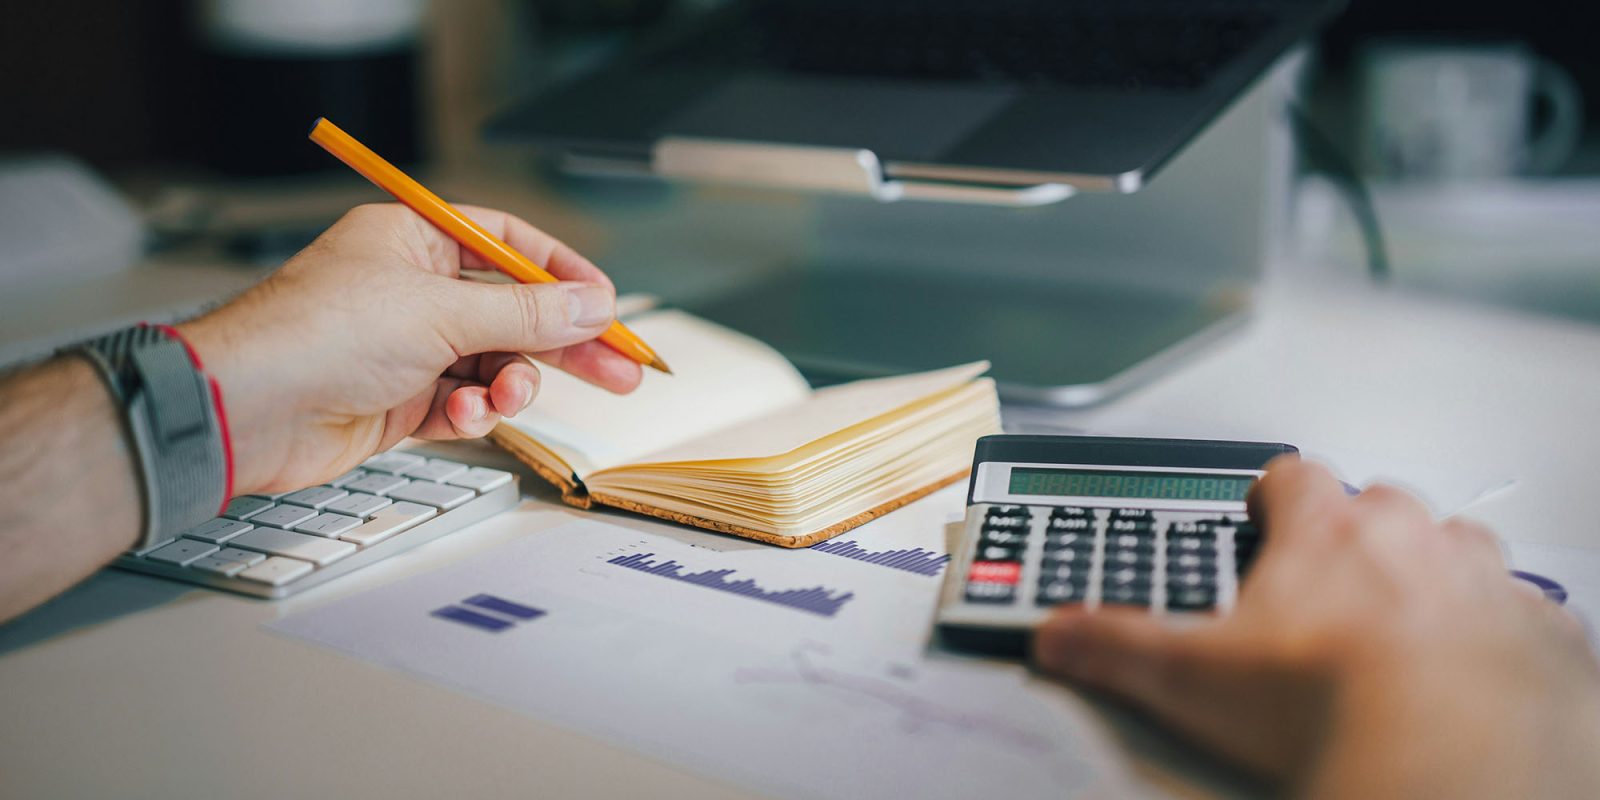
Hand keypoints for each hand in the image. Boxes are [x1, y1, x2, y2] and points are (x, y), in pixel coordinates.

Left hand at [179, 203, 641, 493]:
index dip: (562, 273)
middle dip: (564, 344)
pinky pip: (462, 403)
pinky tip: (463, 418)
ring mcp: (406, 346)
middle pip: (513, 310)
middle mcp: (412, 289)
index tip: (608, 305)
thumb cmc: (317, 335)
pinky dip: (471, 413)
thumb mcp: (440, 312)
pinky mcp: (399, 400)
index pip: (509, 243)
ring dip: (510, 384)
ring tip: (506, 397)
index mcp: (414, 239)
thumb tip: (591, 306)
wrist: (248, 408)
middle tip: (621, 370)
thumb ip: (526, 313)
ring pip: (493, 363)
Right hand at [1033, 457, 1599, 797]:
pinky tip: (1470, 667)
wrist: (1452, 755)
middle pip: (1380, 505)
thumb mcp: (1192, 678)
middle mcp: (1411, 539)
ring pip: (1459, 546)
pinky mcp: (1540, 634)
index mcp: (1326, 534)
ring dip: (1435, 571)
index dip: (1273, 495)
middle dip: (1357, 535)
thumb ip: (1116, 645)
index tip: (1262, 518)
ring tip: (1403, 624)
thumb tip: (1059, 635)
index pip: (1292, 475)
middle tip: (1328, 589)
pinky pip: (1524, 610)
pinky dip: (1499, 630)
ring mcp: (1483, 581)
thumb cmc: (1332, 704)